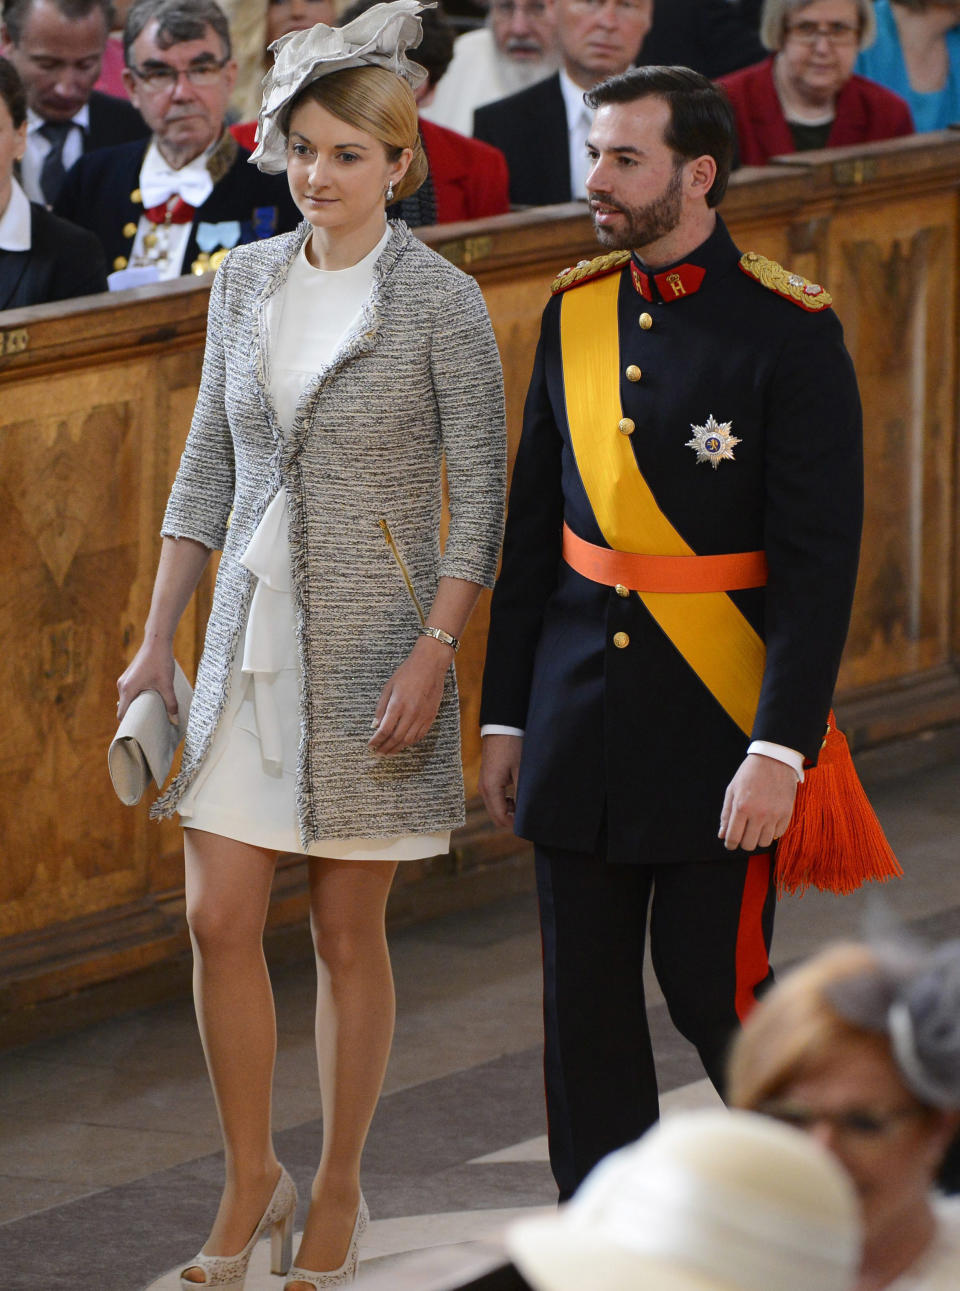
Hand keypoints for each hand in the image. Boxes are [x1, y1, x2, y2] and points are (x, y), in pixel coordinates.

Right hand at [117, 640, 176, 722]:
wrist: (156, 641)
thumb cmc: (160, 662)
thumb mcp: (166, 684)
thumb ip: (171, 703)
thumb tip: (175, 719)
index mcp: (127, 689)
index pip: (122, 714)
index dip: (128, 724)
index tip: (136, 733)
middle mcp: (122, 685)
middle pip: (124, 707)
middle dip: (134, 716)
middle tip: (147, 725)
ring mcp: (125, 679)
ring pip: (127, 699)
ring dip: (136, 706)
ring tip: (150, 714)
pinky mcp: (129, 675)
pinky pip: (130, 691)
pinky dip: (137, 698)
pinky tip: (149, 700)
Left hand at [369, 636, 449, 755]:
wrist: (430, 665)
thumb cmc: (407, 673)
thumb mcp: (388, 687)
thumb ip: (381, 708)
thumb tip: (375, 726)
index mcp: (397, 704)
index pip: (384, 730)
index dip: (376, 740)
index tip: (370, 745)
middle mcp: (410, 713)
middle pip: (396, 738)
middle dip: (385, 748)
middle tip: (378, 753)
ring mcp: (422, 716)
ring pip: (408, 740)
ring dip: (397, 748)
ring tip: (389, 752)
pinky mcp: (431, 716)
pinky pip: (420, 735)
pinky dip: (410, 742)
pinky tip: (403, 744)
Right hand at [479, 733, 521, 828]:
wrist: (502, 726)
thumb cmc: (512, 746)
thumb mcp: (521, 771)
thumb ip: (523, 794)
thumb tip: (527, 813)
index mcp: (491, 788)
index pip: (501, 818)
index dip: (515, 825)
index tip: (530, 825)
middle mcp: (483, 789)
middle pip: (496, 816)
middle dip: (511, 819)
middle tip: (529, 816)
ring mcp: (483, 784)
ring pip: (495, 807)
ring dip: (509, 810)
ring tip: (525, 803)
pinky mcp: (487, 779)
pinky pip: (494, 798)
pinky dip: (505, 802)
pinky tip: (517, 795)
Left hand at [719, 753, 797, 852]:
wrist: (775, 759)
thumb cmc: (750, 773)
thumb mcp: (732, 790)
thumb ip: (726, 814)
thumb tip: (722, 835)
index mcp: (741, 807)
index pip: (733, 838)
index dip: (730, 844)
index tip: (730, 844)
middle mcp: (759, 813)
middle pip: (749, 844)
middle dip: (743, 842)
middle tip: (743, 833)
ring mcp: (774, 814)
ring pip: (764, 842)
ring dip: (758, 838)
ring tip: (756, 827)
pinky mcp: (787, 813)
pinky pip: (778, 834)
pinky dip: (772, 831)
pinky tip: (768, 821)